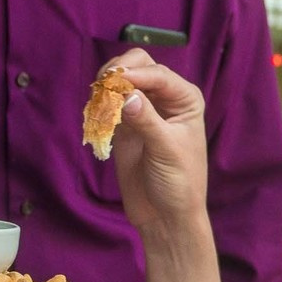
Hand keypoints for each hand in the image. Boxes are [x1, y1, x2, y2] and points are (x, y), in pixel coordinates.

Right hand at [105, 51, 210, 232]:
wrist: (166, 216)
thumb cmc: (179, 183)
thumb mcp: (166, 150)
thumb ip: (147, 121)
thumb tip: (127, 95)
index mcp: (185, 99)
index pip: (159, 75)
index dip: (137, 73)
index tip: (114, 80)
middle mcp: (166, 99)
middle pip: (140, 66)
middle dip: (121, 71)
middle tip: (103, 85)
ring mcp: (144, 110)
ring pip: (123, 81)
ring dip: (108, 84)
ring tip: (98, 98)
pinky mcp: (125, 125)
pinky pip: (110, 103)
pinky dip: (101, 102)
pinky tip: (95, 109)